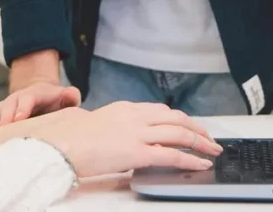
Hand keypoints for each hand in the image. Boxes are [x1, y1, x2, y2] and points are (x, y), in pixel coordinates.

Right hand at [0, 80, 80, 128]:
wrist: (41, 94)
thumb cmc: (54, 101)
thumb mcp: (65, 97)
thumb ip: (70, 95)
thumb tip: (72, 94)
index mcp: (36, 94)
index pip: (28, 99)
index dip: (23, 107)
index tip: (18, 118)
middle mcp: (19, 98)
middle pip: (10, 105)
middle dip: (4, 116)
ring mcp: (8, 105)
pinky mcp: (0, 112)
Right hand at [31, 102, 222, 178]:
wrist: (60, 144)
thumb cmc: (72, 139)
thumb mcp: (97, 124)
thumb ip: (116, 128)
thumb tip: (124, 141)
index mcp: (125, 108)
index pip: (161, 111)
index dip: (181, 120)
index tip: (191, 127)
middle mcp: (135, 116)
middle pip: (176, 118)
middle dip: (197, 129)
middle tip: (210, 140)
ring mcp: (137, 133)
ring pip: (179, 133)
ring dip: (200, 143)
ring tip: (212, 151)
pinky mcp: (136, 153)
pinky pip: (171, 155)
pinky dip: (190, 159)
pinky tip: (200, 164)